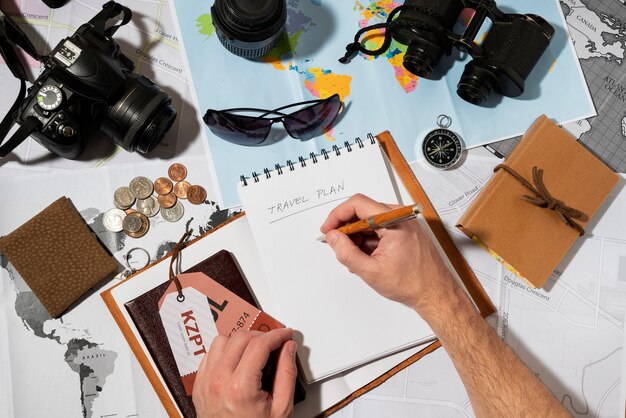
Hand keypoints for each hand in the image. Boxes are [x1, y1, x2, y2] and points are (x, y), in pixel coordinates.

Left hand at [192, 328, 297, 417]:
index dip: (276, 335)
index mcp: (240, 388)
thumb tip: (288, 349)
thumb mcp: (281, 408)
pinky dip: (225, 351)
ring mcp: (206, 382)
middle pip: (241, 338)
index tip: (285, 334)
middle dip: (261, 336)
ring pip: (222, 341)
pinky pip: (210, 354)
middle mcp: (219, 381)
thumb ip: (287, 374)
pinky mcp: (199, 385)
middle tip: (274, 344)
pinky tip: (237, 359)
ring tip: (254, 351)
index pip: (260, 345)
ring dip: (241, 341)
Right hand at [320, 194, 456, 312]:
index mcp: (394, 221)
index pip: (358, 204)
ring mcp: (404, 223)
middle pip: (364, 212)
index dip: (338, 215)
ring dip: (358, 237)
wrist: (435, 294)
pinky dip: (369, 240)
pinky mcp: (406, 231)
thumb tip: (333, 237)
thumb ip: (347, 252)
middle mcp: (401, 217)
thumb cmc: (412, 283)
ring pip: (371, 221)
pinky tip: (365, 257)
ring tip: (355, 258)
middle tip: (337, 246)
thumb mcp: (371, 271)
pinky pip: (381, 229)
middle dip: (347, 229)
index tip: (328, 229)